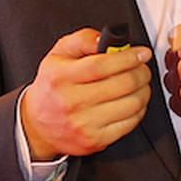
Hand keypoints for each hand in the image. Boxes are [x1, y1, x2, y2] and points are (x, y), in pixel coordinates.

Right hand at [20, 28, 151, 159]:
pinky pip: (130, 123)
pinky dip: (139, 109)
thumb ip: (83, 40)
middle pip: (122, 84)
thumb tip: (105, 39)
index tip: (141, 53)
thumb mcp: (59, 54)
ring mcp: (84, 124)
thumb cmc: (52, 86)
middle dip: (141, 72)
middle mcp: (72, 102)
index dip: (128, 58)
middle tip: (142, 67)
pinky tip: (133, 101)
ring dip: (143, 90)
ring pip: (131, 104)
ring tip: (140, 83)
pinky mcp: (95, 140)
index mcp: (62, 78)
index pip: (102, 66)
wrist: (37, 124)